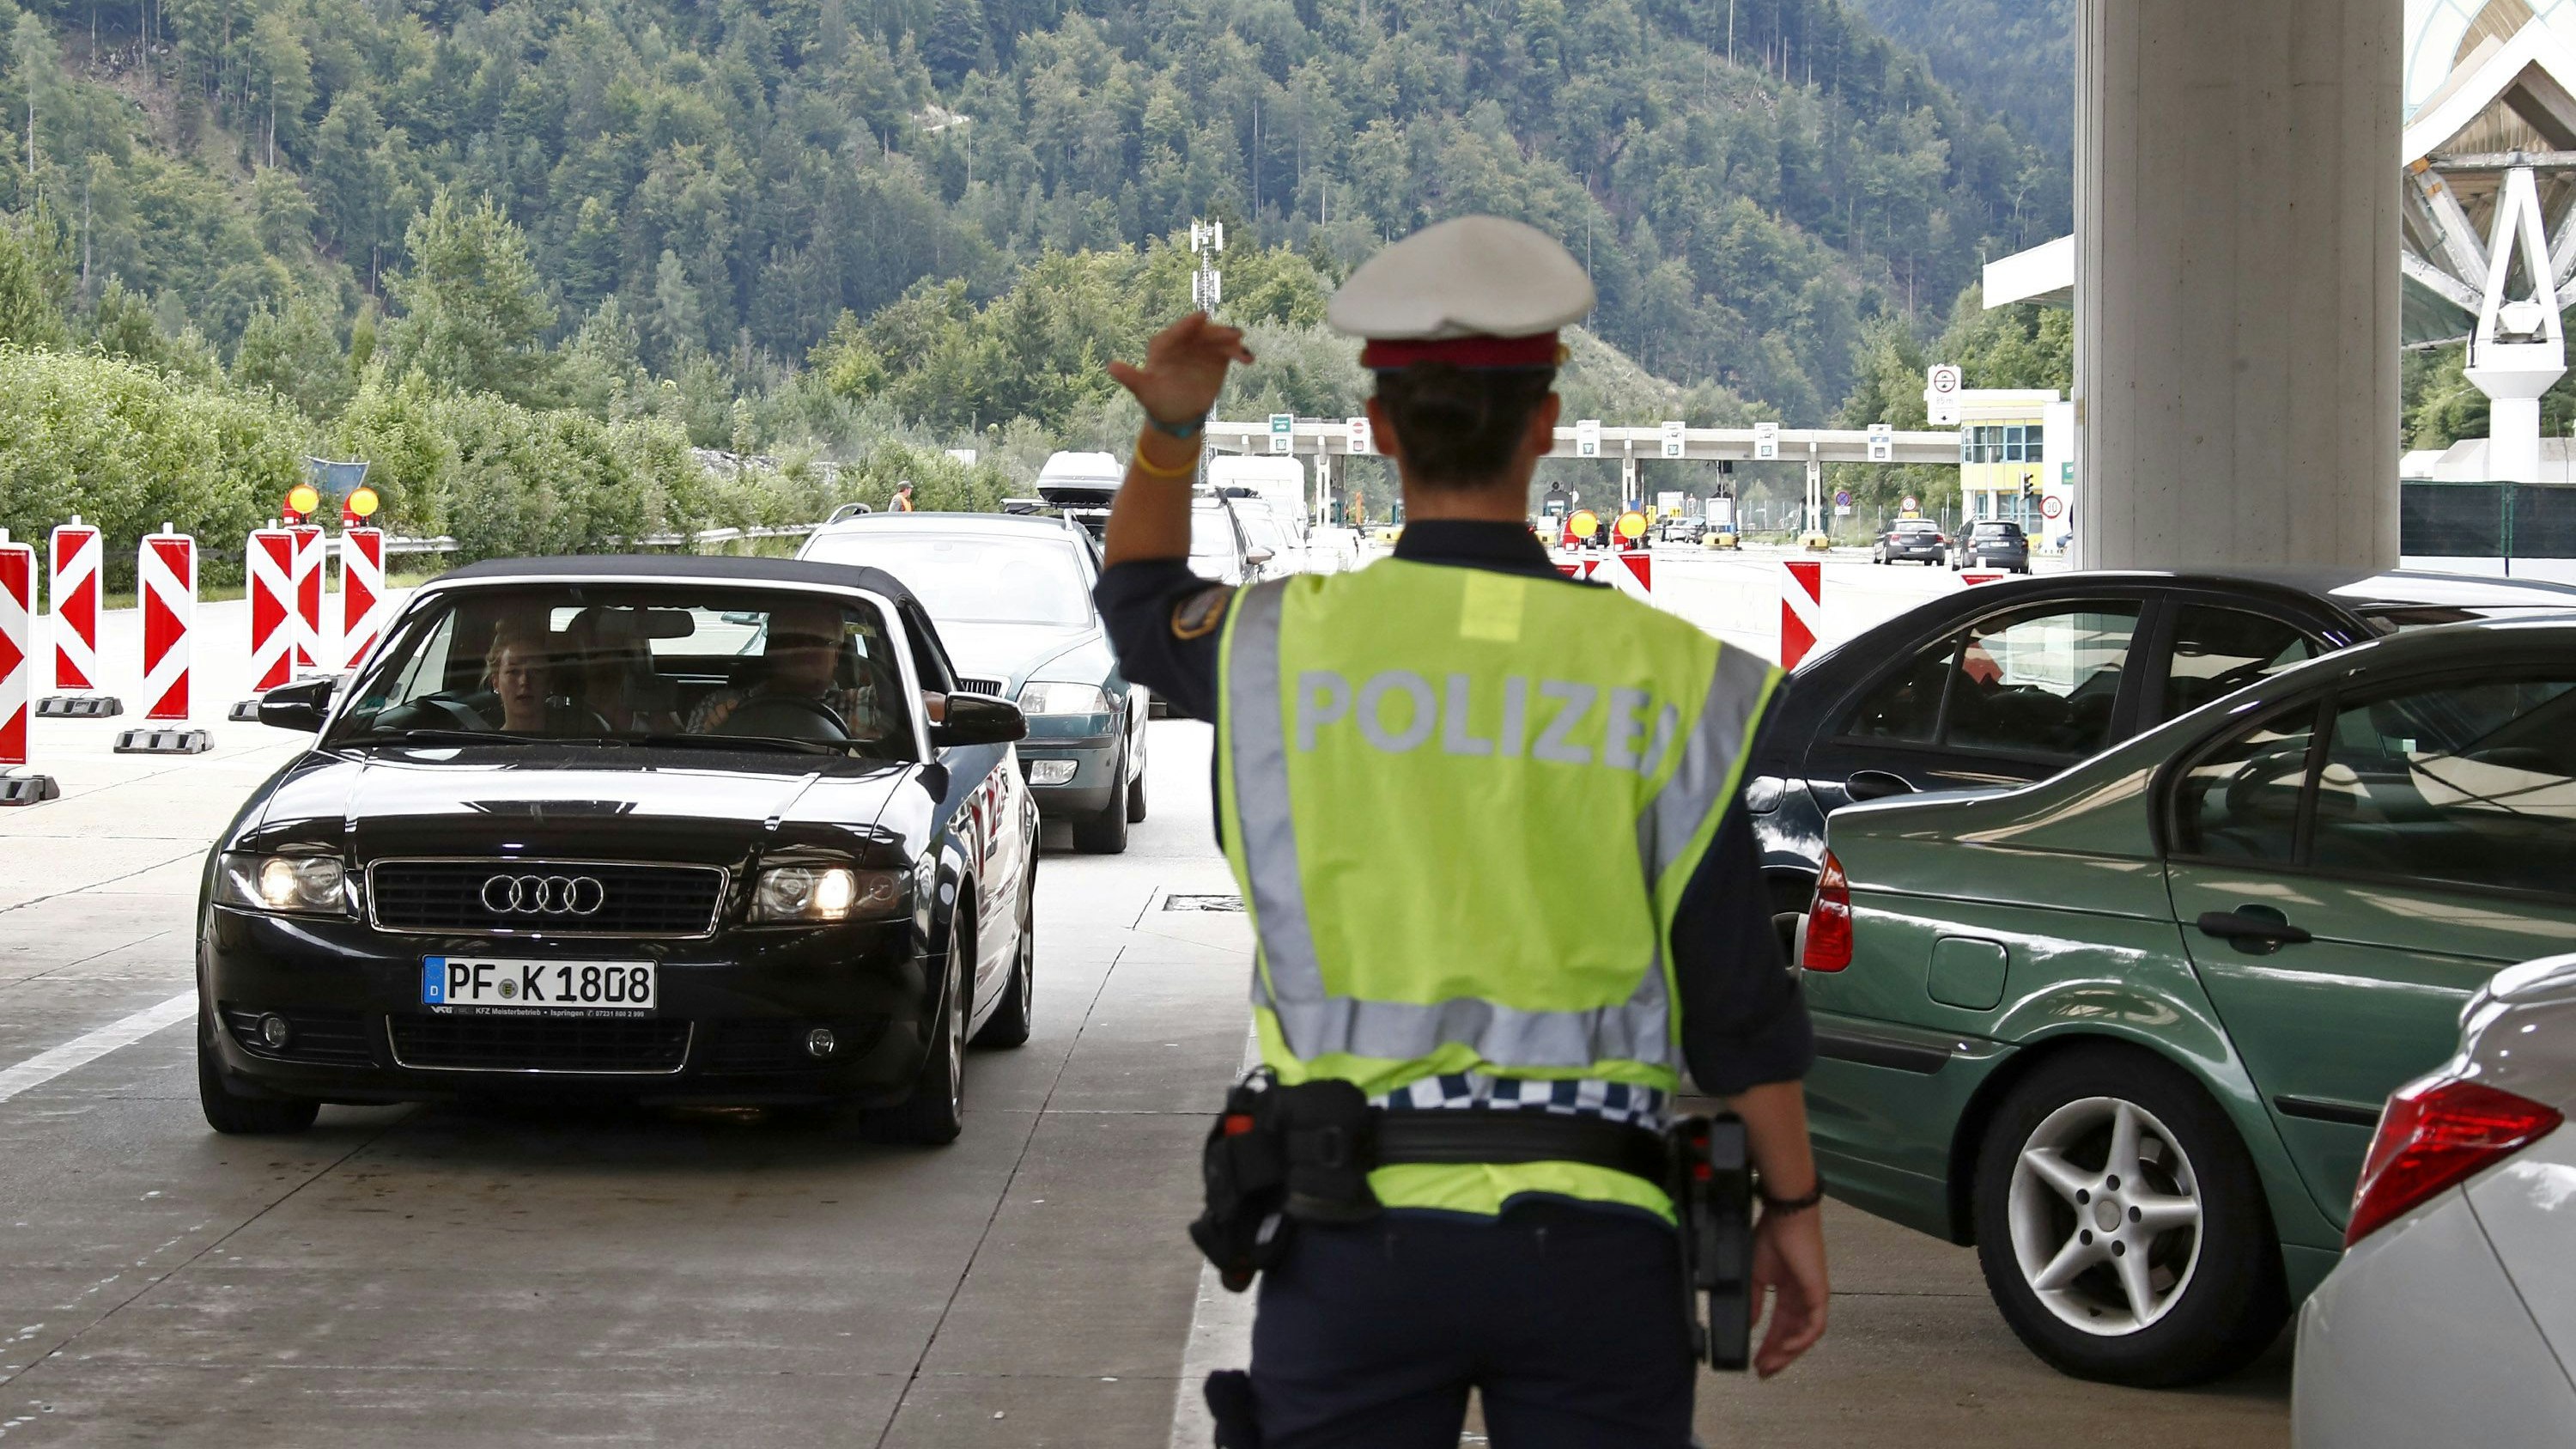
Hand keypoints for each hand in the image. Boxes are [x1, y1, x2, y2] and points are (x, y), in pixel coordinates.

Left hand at [1107, 312, 1253, 425]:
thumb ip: (1130, 378)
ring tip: (1240, 345)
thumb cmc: (1156, 400)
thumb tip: (1111, 367)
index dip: (1189, 324)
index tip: (1201, 317)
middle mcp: (1185, 342)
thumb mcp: (1142, 390)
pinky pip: (1230, 351)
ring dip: (1230, 340)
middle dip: (1216, 332)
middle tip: (1230, 334)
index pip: (1177, 332)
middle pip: (1201, 333)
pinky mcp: (1218, 357)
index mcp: (1164, 344)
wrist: (1176, 414)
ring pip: (1218, 339)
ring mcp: (1202, 348)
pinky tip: (1248, 359)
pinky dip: (1239, 353)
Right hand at [1749, 1207, 1828, 1376]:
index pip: (1780, 1327)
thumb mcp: (1755, 1275)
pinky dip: (1801, 1340)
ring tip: (1770, 1365)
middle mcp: (1803, 1299)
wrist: (1784, 1217)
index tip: (1755, 1362)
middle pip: (1793, 1336)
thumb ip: (1755, 1302)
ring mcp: (1813, 1297)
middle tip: (1763, 1372)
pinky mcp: (1819, 1294)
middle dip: (1778, 1356)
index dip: (1769, 1346)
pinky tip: (1787, 1349)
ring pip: (1804, 1335)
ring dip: (1788, 1353)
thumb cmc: (1769, 1238)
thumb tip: (1749, 1325)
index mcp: (1788, 1293)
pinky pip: (1814, 1326)